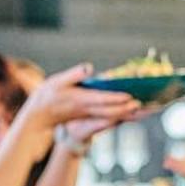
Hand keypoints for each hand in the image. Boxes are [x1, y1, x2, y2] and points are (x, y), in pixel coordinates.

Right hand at [16, 65, 140, 144]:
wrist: (39, 116)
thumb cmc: (47, 96)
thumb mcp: (57, 81)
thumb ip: (74, 75)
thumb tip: (89, 67)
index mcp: (80, 100)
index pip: (101, 99)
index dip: (116, 99)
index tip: (130, 97)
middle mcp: (88, 109)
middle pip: (111, 111)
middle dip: (128, 109)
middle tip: (145, 105)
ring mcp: (90, 115)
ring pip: (113, 116)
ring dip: (129, 114)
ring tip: (146, 110)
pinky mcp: (90, 116)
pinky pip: (110, 117)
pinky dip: (123, 116)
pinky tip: (135, 113)